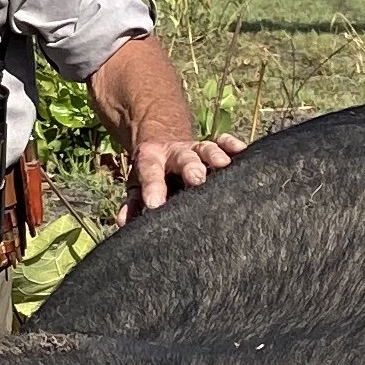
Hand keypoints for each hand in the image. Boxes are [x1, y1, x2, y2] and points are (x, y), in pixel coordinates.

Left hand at [126, 129, 244, 214]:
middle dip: (190, 168)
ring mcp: (195, 149)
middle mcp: (174, 153)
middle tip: (196, 179)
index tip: (155, 205)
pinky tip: (241, 149)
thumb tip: (123, 222)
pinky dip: (230, 144)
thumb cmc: (151, 175)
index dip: (153, 188)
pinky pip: (222, 142)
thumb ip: (133, 203)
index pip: (151, 173)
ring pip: (205, 149)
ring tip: (223, 164)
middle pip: (183, 158)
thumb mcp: (137, 185)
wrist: (162, 142)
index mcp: (151, 160)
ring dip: (214, 155)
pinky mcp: (212, 147)